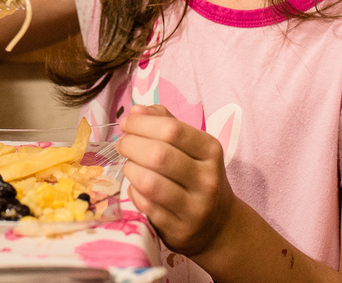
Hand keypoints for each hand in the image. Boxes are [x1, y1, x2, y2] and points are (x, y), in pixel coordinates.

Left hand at [117, 103, 236, 256]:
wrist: (219, 225)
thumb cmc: (198, 176)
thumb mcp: (192, 146)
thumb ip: (165, 122)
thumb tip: (136, 111)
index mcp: (210, 151)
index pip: (171, 129)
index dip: (141, 123)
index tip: (126, 123)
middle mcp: (207, 179)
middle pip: (158, 155)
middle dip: (130, 145)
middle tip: (122, 144)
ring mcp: (194, 208)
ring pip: (149, 183)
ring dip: (130, 169)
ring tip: (130, 165)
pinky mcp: (178, 230)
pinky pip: (145, 206)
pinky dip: (134, 192)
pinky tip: (136, 187)